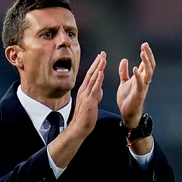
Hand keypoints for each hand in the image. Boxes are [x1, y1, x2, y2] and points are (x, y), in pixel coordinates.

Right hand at [48, 52, 105, 169]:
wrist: (79, 128)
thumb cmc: (85, 118)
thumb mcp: (91, 104)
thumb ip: (95, 95)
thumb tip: (99, 90)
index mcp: (84, 91)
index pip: (91, 75)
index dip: (96, 66)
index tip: (101, 58)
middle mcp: (84, 91)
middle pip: (91, 74)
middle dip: (97, 63)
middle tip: (103, 53)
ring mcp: (86, 95)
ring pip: (93, 78)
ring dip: (98, 68)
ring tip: (103, 59)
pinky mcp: (89, 101)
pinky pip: (94, 88)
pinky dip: (98, 79)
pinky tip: (101, 72)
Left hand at [117, 42, 155, 128]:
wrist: (127, 113)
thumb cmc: (127, 99)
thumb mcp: (123, 82)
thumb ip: (124, 72)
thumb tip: (124, 60)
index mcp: (140, 77)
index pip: (146, 63)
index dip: (146, 54)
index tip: (144, 44)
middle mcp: (144, 81)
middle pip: (150, 65)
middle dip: (148, 55)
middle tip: (145, 45)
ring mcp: (142, 87)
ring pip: (148, 72)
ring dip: (146, 62)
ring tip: (142, 53)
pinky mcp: (139, 94)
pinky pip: (140, 83)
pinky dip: (138, 75)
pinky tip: (135, 68)